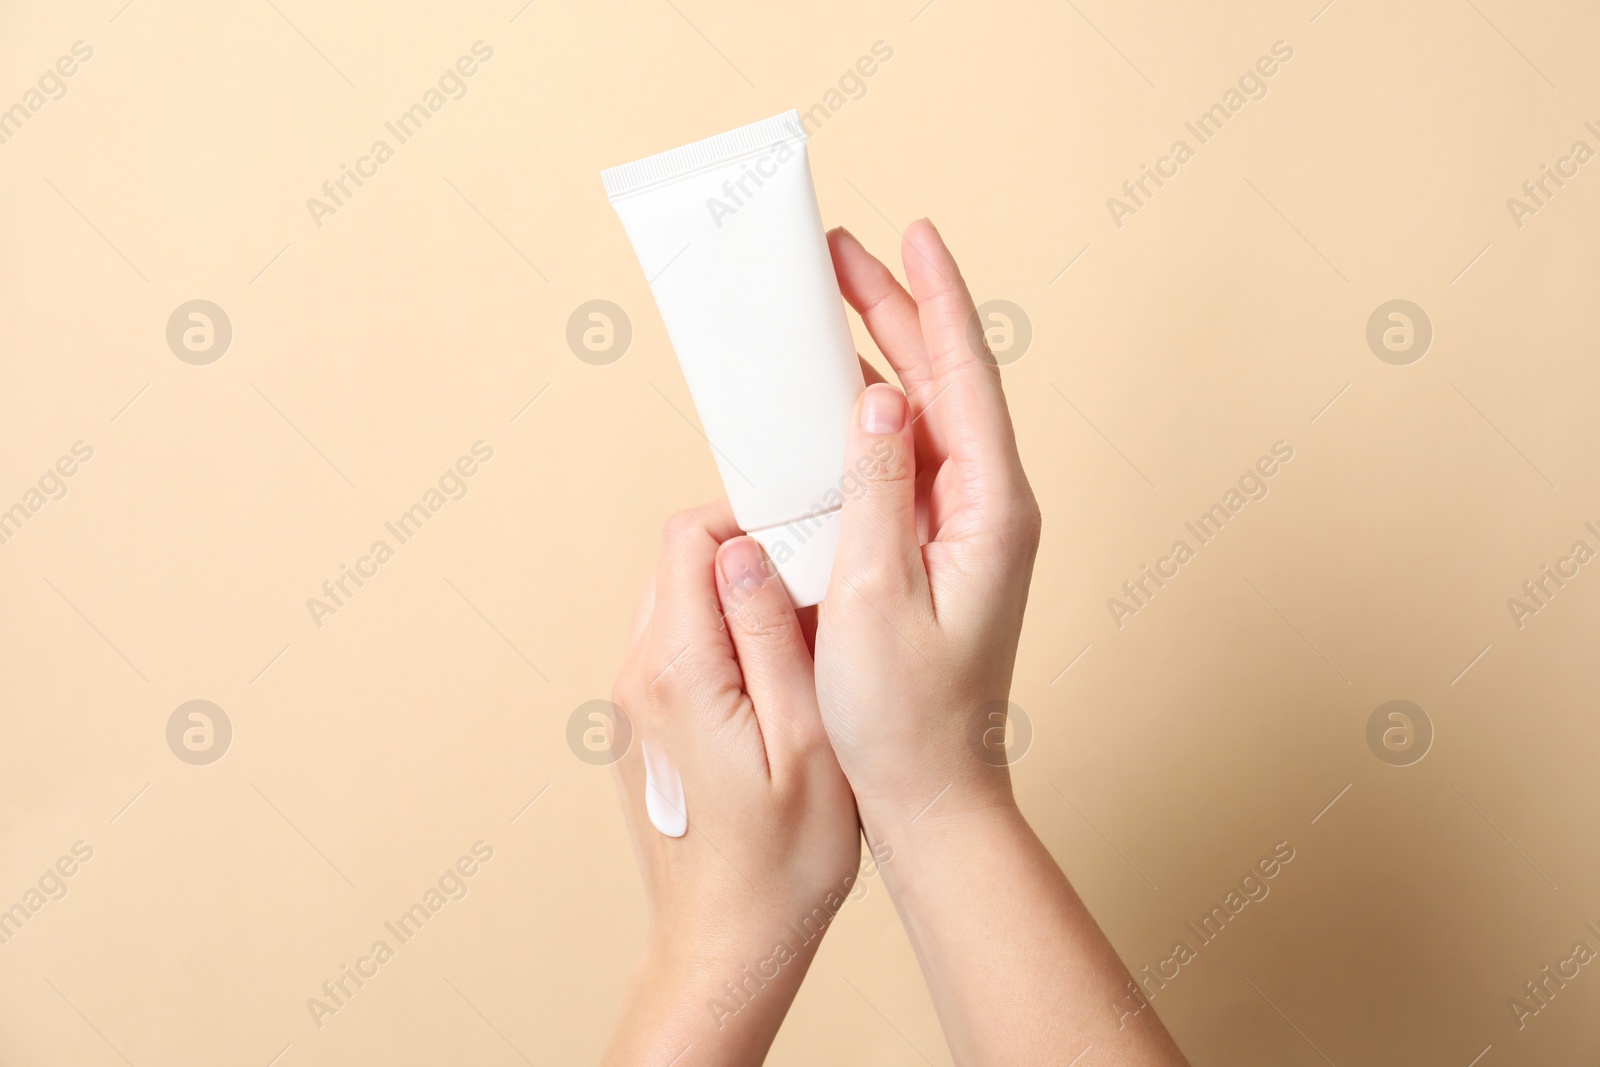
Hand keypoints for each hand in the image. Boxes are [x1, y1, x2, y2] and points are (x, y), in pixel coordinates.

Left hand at [603, 501, 860, 1066]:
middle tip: (816, 593)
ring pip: (676, 605)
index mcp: (677, 671)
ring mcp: (630, 705)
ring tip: (801, 642)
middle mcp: (637, 677)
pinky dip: (719, 644)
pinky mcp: (639, 728)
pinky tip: (771, 688)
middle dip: (747, 558)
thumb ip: (769, 637)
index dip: (753, 521)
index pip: (691, 538)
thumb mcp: (806, 741)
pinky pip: (673, 651)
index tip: (811, 544)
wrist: (727, 945)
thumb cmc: (784, 860)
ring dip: (734, 603)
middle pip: (678, 565)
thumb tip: (746, 553)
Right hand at [814, 218, 1040, 825]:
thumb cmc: (907, 717)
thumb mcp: (878, 599)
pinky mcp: (934, 550)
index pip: (965, 377)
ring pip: (922, 416)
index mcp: (992, 510)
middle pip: (943, 382)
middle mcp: (987, 507)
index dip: (937, 299)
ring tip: (832, 304)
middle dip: (895, 310)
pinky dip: (867, 419)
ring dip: (879, 356)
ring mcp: (962, 527)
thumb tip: (878, 401)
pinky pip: (902, 461)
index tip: (914, 234)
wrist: (933, 796)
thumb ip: (877, 493)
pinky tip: (833, 401)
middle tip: (842, 252)